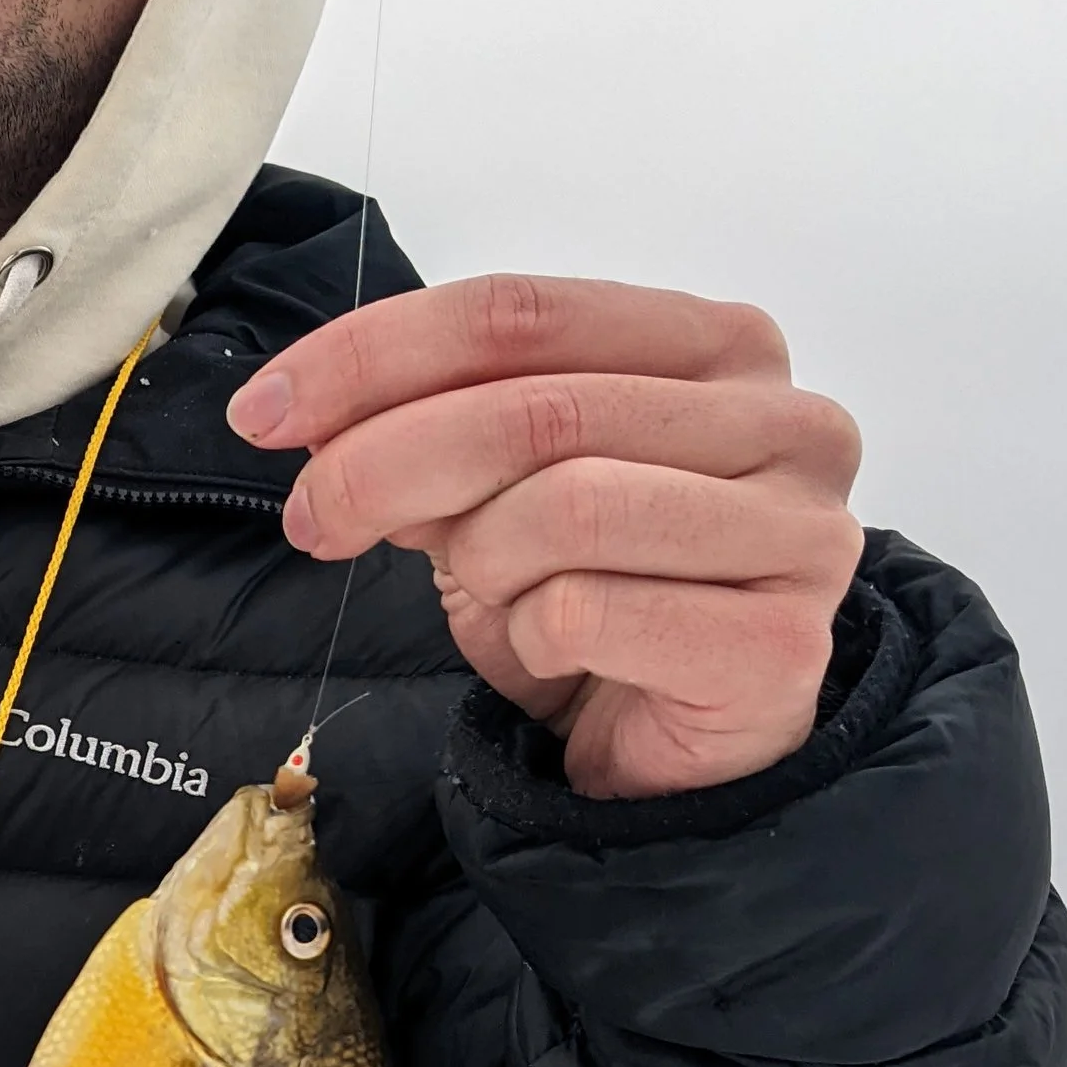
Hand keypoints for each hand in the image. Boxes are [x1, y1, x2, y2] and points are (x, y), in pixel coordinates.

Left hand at [228, 275, 863, 798]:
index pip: (520, 311)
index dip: (375, 354)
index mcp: (717, 344)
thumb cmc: (600, 602)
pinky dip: (532, 634)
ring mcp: (799, 532)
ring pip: (566, 506)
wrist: (682, 755)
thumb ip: (431, 432)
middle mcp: (783, 420)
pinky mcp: (780, 644)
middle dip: (384, 462)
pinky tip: (549, 651)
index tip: (267, 410)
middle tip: (312, 518)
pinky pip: (592, 611)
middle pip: (534, 405)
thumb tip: (311, 416)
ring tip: (486, 598)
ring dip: (481, 560)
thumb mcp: (493, 496)